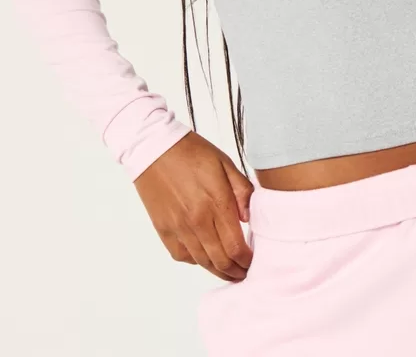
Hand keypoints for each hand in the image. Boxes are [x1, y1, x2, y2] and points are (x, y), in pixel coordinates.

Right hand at [133, 131, 254, 281]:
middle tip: (246, 272)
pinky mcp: (164, 230)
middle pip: (220, 261)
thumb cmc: (192, 153)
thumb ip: (241, 190)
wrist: (154, 149)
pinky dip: (197, 261)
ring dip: (219, 271)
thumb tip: (249, 218)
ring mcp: (178, 228)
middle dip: (236, 271)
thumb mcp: (225, 163)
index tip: (255, 261)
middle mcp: (196, 221)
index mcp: (215, 203)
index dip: (248, 260)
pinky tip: (206, 256)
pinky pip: (183, 256)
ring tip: (230, 271)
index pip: (236, 247)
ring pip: (203, 262)